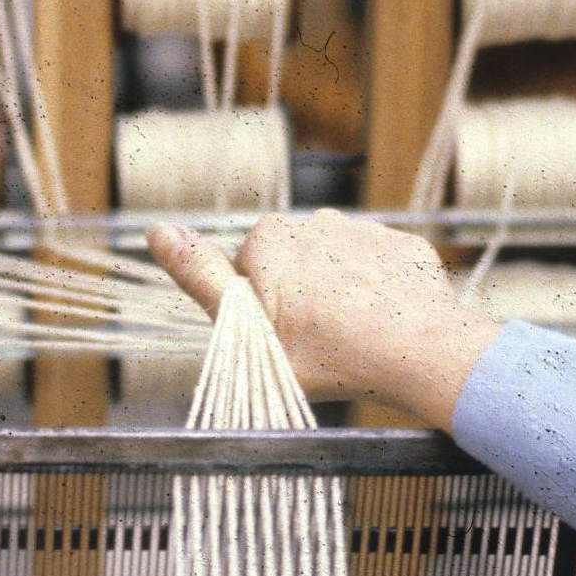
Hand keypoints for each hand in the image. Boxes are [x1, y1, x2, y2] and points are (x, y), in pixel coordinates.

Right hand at [145, 209, 501, 432]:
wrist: (419, 353)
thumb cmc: (327, 354)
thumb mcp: (246, 329)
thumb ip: (200, 278)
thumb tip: (157, 231)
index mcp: (269, 239)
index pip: (248, 276)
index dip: (259, 313)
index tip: (279, 340)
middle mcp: (316, 222)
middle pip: (293, 270)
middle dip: (298, 301)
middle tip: (315, 346)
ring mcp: (365, 232)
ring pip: (338, 270)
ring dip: (340, 298)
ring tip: (353, 341)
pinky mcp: (405, 248)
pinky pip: (381, 272)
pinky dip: (379, 297)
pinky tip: (385, 329)